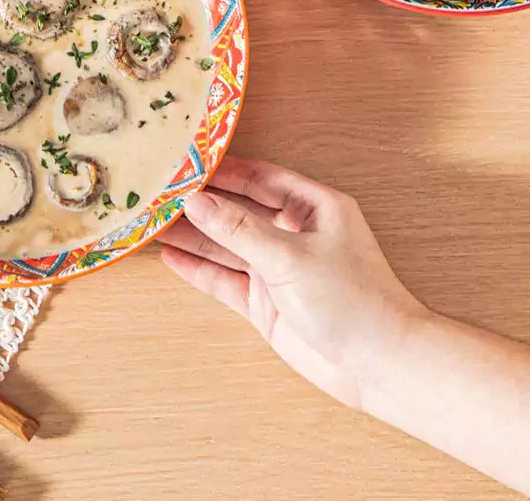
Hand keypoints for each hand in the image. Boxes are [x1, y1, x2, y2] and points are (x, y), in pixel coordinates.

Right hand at [159, 157, 423, 408]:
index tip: (182, 162)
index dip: (220, 170)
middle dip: (199, 204)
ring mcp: (278, 269)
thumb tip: (196, 202)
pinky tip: (170, 257)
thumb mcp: (291, 256)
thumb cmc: (352, 300)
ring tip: (150, 223)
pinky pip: (226, 279)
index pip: (258, 178)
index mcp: (313, 207)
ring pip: (226, 246)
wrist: (379, 367)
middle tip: (156, 192)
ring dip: (192, 236)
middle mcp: (293, 233)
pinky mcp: (267, 303)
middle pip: (236, 211)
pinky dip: (199, 269)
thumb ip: (239, 229)